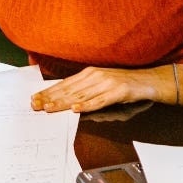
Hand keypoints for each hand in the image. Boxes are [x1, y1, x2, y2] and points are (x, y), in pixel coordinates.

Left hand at [30, 66, 168, 112]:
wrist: (147, 81)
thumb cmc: (123, 84)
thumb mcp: (101, 83)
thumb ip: (85, 89)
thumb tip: (66, 100)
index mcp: (89, 73)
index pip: (65, 84)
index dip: (49, 92)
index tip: (35, 98)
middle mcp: (95, 76)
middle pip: (69, 89)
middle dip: (50, 98)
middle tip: (35, 105)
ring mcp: (107, 83)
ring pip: (80, 95)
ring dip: (63, 103)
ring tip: (49, 108)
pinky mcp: (118, 92)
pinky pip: (100, 101)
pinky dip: (87, 105)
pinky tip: (76, 109)